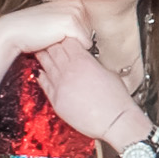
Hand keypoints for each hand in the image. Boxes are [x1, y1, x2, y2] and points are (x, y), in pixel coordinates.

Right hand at [0, 0, 86, 90]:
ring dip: (70, 44)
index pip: (88, 28)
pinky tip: (53, 40)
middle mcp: (77, 3)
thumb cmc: (33, 30)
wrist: (13, 32)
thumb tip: (90, 37)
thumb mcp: (56, 22)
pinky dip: (69, 48)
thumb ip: (73, 23)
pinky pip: (84, 44)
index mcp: (75, 1)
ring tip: (52, 37)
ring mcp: (75, 11)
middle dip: (73, 40)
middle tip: (52, 35)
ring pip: (87, 39)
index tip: (55, 32)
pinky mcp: (71, 23)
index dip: (72, 36)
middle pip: (90, 33)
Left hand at [32, 39, 149, 150]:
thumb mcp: (109, 73)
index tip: (64, 37)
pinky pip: (44, 83)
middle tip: (48, 41)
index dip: (65, 37)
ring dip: (44, 57)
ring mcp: (60, 85)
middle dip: (51, 44)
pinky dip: (42, 75)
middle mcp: (69, 71)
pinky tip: (41, 72)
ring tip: (41, 53)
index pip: (68, 41)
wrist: (114, 120)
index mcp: (84, 61)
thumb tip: (89, 62)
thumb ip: (94, 65)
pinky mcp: (56, 100)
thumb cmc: (117, 100)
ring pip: (46, 65)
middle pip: (53, 50)